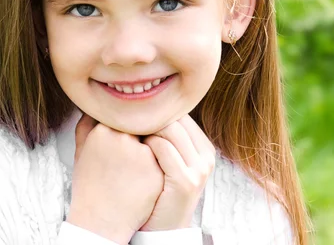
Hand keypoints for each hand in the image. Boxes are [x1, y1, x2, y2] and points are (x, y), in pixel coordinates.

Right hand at [67, 113, 163, 244]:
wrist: (99, 221)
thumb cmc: (89, 186)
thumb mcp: (80, 151)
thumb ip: (86, 126)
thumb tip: (95, 109)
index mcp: (101, 130)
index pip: (123, 117)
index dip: (126, 127)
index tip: (126, 137)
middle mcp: (121, 137)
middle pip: (140, 126)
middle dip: (140, 136)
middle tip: (135, 153)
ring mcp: (140, 152)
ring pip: (154, 139)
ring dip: (151, 148)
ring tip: (138, 168)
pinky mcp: (155, 169)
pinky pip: (163, 157)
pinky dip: (158, 165)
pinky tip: (145, 179)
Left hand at [138, 114, 215, 230]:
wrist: (162, 229)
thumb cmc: (158, 189)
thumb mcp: (168, 161)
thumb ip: (164, 136)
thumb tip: (145, 106)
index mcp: (204, 147)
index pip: (180, 113)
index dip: (155, 110)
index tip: (134, 111)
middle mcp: (206, 156)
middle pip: (175, 118)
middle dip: (150, 116)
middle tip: (127, 116)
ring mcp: (199, 169)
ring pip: (169, 129)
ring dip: (145, 127)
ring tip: (127, 131)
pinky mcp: (186, 181)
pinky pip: (162, 148)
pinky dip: (145, 144)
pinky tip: (133, 148)